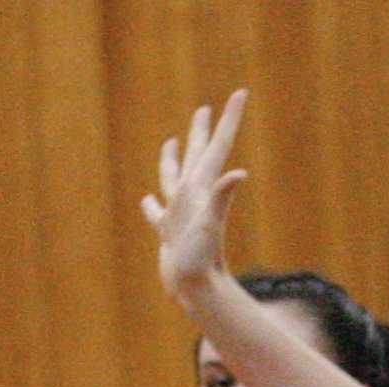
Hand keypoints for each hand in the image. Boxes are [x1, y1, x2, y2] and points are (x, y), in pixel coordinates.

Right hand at [141, 90, 248, 300]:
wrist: (194, 291)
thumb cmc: (201, 261)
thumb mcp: (210, 225)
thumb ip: (222, 197)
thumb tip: (238, 173)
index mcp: (203, 188)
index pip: (219, 146)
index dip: (230, 119)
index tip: (241, 93)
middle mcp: (193, 197)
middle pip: (198, 155)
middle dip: (201, 131)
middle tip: (205, 109)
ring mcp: (180, 214)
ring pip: (173, 176)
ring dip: (172, 158)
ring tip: (170, 141)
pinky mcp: (169, 233)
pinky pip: (157, 212)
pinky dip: (152, 205)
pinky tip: (147, 202)